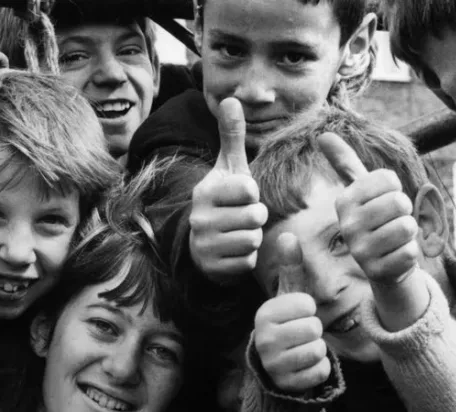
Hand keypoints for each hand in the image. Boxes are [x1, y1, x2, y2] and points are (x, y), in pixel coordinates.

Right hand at [189, 98, 268, 281]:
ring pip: (252, 239)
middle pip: (255, 216)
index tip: (242, 196)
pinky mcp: (212, 268)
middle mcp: (199, 218)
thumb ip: (232, 136)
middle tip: (242, 218)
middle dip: (256, 218)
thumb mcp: (229, 169)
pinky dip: (246, 259)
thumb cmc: (225, 202)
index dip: (253, 194)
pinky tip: (234, 253)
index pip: (248, 189)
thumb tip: (231, 98)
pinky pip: (247, 262)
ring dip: (253, 238)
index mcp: (205, 191)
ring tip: (239, 233)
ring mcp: (203, 245)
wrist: (203, 245)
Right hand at [254, 233, 330, 392]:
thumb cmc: (287, 325)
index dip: (308, 310)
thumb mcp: (288, 297)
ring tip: (302, 349)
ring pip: (317, 350)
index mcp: (264, 314)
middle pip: (313, 328)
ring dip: (317, 350)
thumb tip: (287, 233)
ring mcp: (274, 364)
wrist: (276, 368)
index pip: (306, 304)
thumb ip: (289, 268)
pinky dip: (319, 369)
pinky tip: (304, 367)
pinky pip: (320, 371)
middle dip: (314, 332)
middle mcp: (264, 339)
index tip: (296, 316)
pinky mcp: (287, 384)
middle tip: (300, 335)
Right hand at [317, 132, 420, 285]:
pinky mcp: (377, 272)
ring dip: (408, 233)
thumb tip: (323, 134)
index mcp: (344, 202)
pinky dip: (410, 254)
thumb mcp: (361, 192)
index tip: (382, 201)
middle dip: (404, 212)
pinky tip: (395, 258)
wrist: (384, 265)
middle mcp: (347, 225)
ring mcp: (360, 251)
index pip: (388, 179)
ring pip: (407, 226)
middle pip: (399, 201)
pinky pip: (410, 252)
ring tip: (394, 240)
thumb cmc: (378, 221)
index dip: (394, 188)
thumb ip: (344, 163)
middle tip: (391, 223)